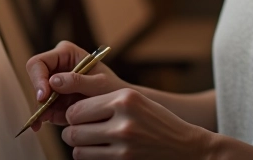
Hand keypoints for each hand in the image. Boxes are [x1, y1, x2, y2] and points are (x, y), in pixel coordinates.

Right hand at [25, 41, 126, 130]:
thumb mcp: (100, 84)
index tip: (43, 97)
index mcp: (65, 53)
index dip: (37, 79)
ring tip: (59, 120)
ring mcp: (55, 83)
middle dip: (40, 99)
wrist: (119, 106)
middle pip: (35, 81)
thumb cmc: (113, 89)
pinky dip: (48, 118)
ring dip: (44, 112)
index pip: (38, 63)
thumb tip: (53, 81)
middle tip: (44, 117)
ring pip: (38, 98)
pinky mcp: (55, 99)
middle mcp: (57, 66)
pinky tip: (57, 123)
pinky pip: (45, 109)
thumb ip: (78, 81)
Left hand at [61, 88, 214, 158]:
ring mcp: (124, 146)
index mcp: (124, 99)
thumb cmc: (157, 121)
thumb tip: (66, 102)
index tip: (78, 116)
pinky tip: (102, 151)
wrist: (186, 147)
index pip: (77, 108)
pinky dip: (90, 157)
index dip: (73, 114)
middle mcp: (123, 122)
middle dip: (73, 131)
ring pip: (78, 149)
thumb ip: (104, 99)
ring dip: (80, 146)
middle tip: (81, 130)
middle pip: (73, 130)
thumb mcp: (135, 101)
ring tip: (92, 141)